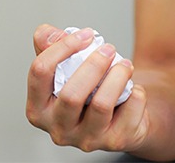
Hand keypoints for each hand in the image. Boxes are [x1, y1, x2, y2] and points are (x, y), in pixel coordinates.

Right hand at [25, 24, 149, 152]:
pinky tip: (132, 89)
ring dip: (117, 76)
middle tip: (109, 49)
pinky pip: (129, 110)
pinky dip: (135, 92)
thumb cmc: (91, 89)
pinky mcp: (115, 141)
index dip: (62, 47)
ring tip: (125, 64)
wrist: (123, 116)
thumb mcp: (68, 67)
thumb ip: (52, 47)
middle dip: (94, 65)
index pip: (40, 73)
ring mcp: (86, 139)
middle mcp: (58, 128)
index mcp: (38, 108)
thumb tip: (45, 32)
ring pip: (101, 104)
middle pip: (71, 95)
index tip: (86, 34)